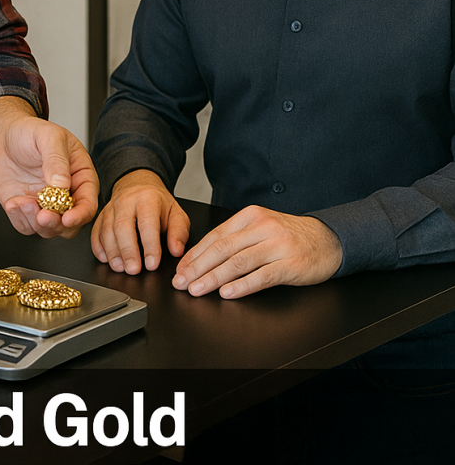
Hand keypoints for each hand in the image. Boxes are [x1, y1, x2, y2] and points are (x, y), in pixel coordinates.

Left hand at [0, 97, 98, 237]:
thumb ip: (57, 160)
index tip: (68, 218)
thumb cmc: (31, 132)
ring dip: (36, 223)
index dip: (81, 214)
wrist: (3, 136)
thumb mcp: (48, 136)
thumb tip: (63, 185)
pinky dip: (19, 219)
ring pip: (49, 230)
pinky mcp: (25, 211)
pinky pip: (26, 227)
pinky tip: (13, 202)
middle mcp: (65, 195)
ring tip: (22, 202)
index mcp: (80, 176)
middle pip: (71, 224)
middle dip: (57, 225)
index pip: (88, 202)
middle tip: (43, 217)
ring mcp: (45, 205)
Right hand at [91, 170, 189, 273]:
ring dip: (112, 252)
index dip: (150, 245)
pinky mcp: (100, 216)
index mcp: (147, 199)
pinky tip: (105, 259)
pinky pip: (96, 232)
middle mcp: (126, 202)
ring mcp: (110, 208)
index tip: (152, 264)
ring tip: (120, 268)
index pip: (147, 223)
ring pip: (106, 230)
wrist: (138, 185)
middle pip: (122, 226)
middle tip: (133, 270)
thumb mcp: (175, 213)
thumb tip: (176, 250)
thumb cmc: (157, 203)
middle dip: (127, 251)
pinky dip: (98, 247)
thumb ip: (179, 232)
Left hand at [173, 204, 342, 298]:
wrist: (329, 239)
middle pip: (222, 249)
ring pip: (238, 262)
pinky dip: (242, 286)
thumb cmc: (290, 236)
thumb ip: (236, 238)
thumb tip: (202, 257)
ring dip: (214, 278)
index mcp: (250, 216)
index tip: (180, 269)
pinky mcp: (290, 264)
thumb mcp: (262, 228)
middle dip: (198, 267)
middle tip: (181, 282)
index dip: (195, 254)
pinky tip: (228, 293)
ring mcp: (277, 245)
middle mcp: (262, 227)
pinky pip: (261, 276)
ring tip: (197, 289)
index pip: (216, 236)